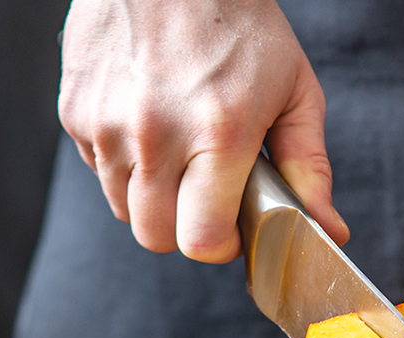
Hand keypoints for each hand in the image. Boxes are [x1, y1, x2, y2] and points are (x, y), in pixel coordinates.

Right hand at [58, 0, 347, 262]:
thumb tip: (328, 229)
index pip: (201, 240)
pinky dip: (126, 167)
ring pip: (125, 210)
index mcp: (219, 132)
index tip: (235, 230)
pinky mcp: (75, 111)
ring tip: (183, 157)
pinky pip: (100, 171)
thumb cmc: (240, 24)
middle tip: (211, 197)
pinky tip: (153, 129)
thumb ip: (309, 168)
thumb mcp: (296, 93)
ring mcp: (107, 123)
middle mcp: (155, 133)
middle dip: (187, 229)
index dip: (221, 246)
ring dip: (156, 200)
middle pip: (157, 237)